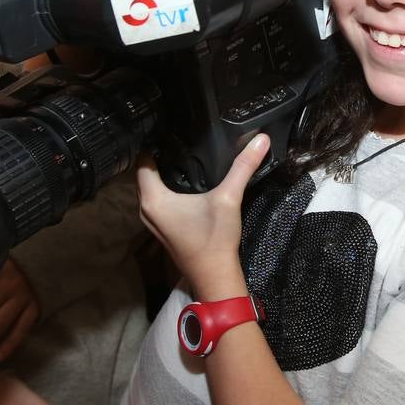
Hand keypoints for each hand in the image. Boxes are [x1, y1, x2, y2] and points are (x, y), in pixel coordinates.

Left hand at [137, 134, 269, 296]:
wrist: (215, 275)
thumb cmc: (215, 239)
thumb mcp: (229, 198)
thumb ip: (243, 166)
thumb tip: (261, 139)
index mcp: (154, 199)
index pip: (143, 161)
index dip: (153, 143)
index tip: (169, 129)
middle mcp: (146, 209)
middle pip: (146, 174)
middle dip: (160, 156)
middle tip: (179, 137)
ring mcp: (152, 221)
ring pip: (151, 188)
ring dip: (162, 173)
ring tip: (182, 153)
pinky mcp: (161, 227)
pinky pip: (157, 199)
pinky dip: (166, 188)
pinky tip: (185, 180)